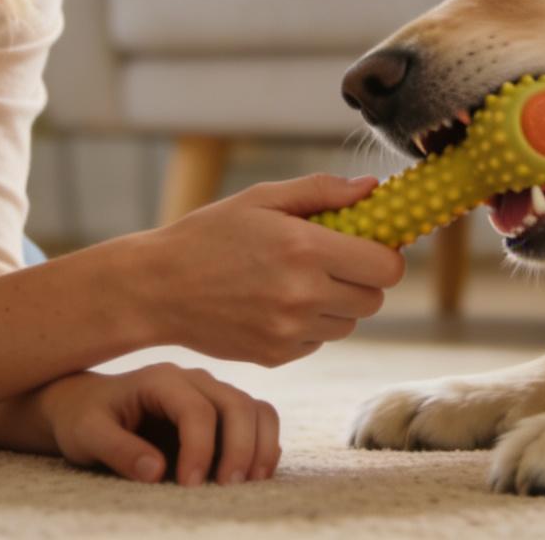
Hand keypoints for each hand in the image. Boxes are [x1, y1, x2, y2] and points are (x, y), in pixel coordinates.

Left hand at [39, 364, 280, 484]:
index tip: (189, 486)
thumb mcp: (85, 435)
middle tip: (226, 489)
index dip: (200, 449)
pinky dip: (263, 446)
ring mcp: (211, 393)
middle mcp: (193, 380)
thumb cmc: (83, 419)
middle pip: (237, 404)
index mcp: (161, 380)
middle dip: (240, 449)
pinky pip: (257, 421)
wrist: (84, 407)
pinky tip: (252, 476)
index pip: (196, 409)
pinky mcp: (220, 412)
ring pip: (256, 409)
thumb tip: (156, 470)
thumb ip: (117, 450)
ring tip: (249, 484)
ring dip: (260, 446)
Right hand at [123, 173, 405, 365]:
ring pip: (348, 323)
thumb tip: (373, 188)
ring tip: (297, 281)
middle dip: (362, 278)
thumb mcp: (261, 199)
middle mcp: (303, 296)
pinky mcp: (277, 357)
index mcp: (305, 249)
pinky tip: (275, 303)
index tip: (367, 244)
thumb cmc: (208, 235)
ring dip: (337, 303)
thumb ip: (321, 190)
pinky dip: (309, 325)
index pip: (387, 267)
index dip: (385, 254)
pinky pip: (318, 341)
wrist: (157, 289)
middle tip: (332, 261)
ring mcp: (290, 332)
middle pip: (374, 298)